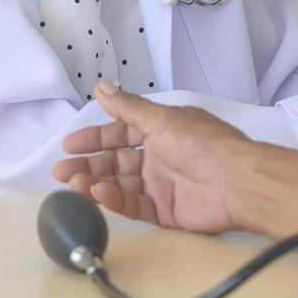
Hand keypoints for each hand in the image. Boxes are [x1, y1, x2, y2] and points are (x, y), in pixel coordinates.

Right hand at [53, 81, 249, 233]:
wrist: (235, 182)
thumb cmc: (204, 144)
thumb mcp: (160, 119)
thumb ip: (127, 107)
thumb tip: (101, 86)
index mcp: (161, 130)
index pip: (120, 132)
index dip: (95, 138)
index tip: (69, 145)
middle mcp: (160, 156)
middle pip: (116, 161)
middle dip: (89, 164)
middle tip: (62, 171)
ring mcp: (162, 185)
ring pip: (121, 184)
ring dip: (96, 183)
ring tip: (73, 184)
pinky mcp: (165, 211)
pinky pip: (134, 205)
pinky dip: (115, 200)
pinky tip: (99, 194)